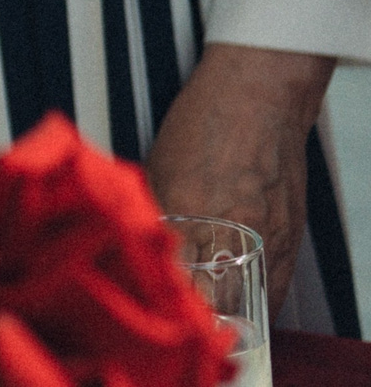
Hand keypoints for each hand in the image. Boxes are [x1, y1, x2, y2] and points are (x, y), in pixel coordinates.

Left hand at [145, 42, 334, 312]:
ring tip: (211, 331)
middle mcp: (230, 227)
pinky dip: (260, 303)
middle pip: (214, 297)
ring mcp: (266, 233)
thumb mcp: (159, 169)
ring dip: (231, 318)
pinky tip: (245, 312)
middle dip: (197, 321)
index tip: (155, 319)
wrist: (258, 94)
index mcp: (187, 208)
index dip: (167, 306)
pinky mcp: (290, 234)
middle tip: (183, 334)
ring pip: (250, 299)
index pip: (175, 277)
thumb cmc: (203, 124)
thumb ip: (154, 213)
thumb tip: (140, 248)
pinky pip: (277, 284)